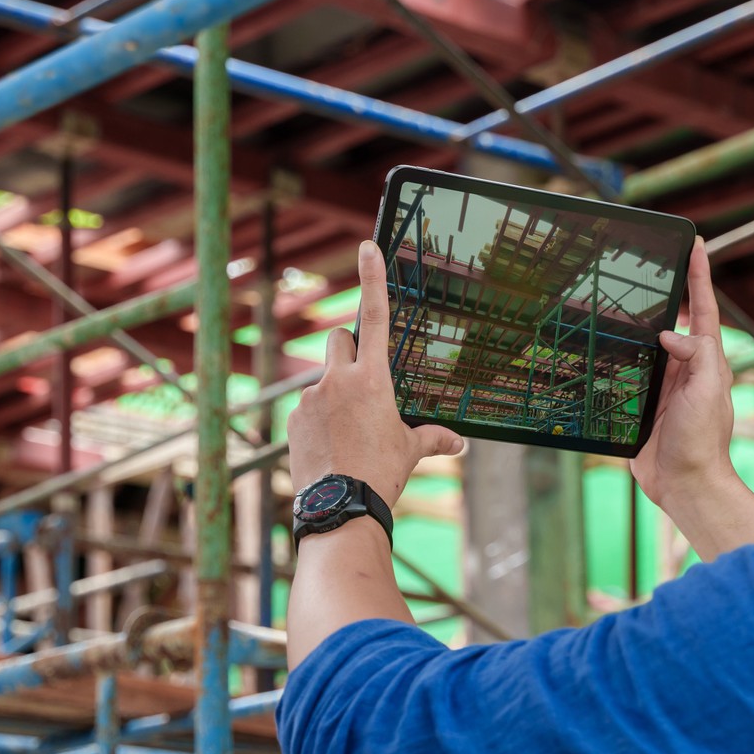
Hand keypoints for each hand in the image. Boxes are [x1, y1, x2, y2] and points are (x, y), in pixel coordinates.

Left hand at [288, 240, 464, 509]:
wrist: (341, 508)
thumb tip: (460, 444)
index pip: (374, 316)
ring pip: (323, 380)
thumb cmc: (381, 475)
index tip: (368, 245)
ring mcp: (310, 399)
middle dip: (349, 350)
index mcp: (372, 379)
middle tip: (362, 381)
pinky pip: (308, 409)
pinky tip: (331, 449)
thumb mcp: (410, 452)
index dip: (371, 278)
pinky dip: (319, 421)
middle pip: (338, 339)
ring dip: (334, 395)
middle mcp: (337, 380)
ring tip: (348, 435)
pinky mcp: (293, 420)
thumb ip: (433, 438)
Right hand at [631, 240, 753, 560]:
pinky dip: (616, 358)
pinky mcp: (643, 405)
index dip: (699, 276)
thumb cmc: (702, 440)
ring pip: (646, 346)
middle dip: (666, 292)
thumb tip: (669, 333)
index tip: (695, 243)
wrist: (684, 484)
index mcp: (705, 360)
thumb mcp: (705, 390)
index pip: (702, 309)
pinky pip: (628, 375)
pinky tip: (601, 346)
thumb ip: (695, 356)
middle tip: (653, 262)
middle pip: (673, 320)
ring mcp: (663, 387)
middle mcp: (685, 369)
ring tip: (618, 297)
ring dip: (635, 324)